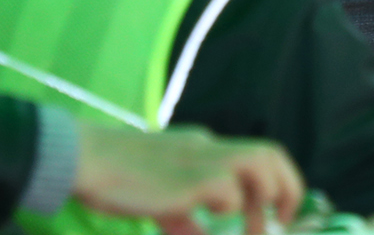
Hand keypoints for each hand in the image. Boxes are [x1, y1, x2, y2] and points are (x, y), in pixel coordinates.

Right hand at [71, 121, 302, 234]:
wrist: (86, 159)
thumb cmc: (115, 178)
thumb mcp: (160, 198)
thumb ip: (184, 216)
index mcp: (203, 148)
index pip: (258, 154)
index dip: (278, 182)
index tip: (276, 215)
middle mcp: (208, 147)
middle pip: (270, 153)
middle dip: (287, 189)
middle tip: (280, 223)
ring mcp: (199, 159)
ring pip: (258, 163)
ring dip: (262, 199)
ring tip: (252, 230)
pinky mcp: (188, 178)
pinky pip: (227, 190)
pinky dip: (227, 209)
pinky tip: (204, 223)